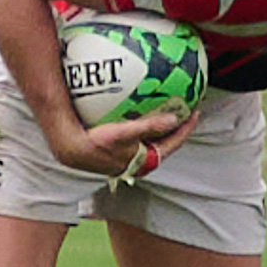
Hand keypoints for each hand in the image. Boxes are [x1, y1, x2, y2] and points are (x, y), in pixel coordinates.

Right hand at [48, 108, 198, 177]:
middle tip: (185, 107)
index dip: (186, 127)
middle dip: (176, 124)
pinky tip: (142, 107)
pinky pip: (139, 132)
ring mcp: (130, 155)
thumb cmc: (96, 143)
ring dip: (161, 122)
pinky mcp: (121, 148)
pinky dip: (145, 121)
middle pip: (166, 140)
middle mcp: (140, 161)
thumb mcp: (124, 133)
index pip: (174, 143)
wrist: (72, 149)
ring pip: (153, 138)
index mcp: (145, 161)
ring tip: (169, 105)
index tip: (195, 111)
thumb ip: (150, 126)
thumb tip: (174, 119)